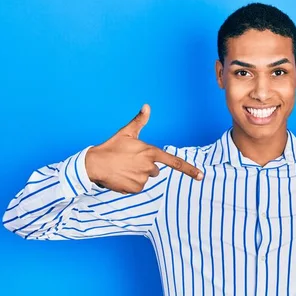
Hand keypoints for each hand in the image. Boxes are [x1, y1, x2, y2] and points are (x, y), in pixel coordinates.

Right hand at [85, 104, 202, 193]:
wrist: (94, 164)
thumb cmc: (111, 147)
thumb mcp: (126, 132)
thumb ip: (139, 121)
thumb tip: (147, 106)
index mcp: (150, 152)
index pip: (174, 162)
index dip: (189, 169)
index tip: (201, 176)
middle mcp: (149, 167)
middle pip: (155, 170)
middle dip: (144, 167)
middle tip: (129, 161)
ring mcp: (143, 179)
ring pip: (146, 178)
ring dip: (136, 175)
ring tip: (123, 168)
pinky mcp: (135, 188)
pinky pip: (138, 187)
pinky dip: (130, 183)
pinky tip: (121, 176)